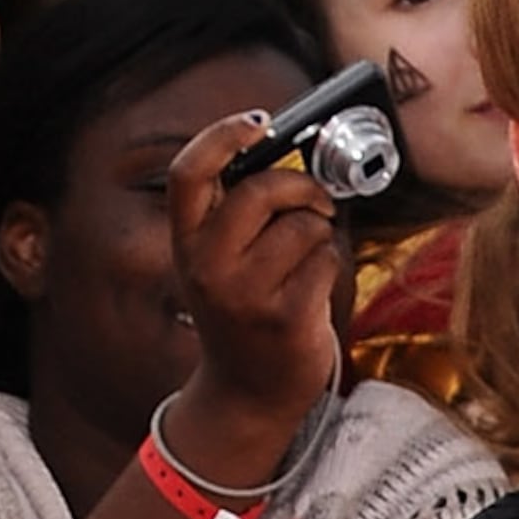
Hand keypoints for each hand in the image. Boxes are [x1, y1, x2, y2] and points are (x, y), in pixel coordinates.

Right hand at [164, 110, 345, 468]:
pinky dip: (332, 266)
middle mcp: (207, 265)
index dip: (223, 136)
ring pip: (304, 226)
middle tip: (317, 201)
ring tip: (308, 260)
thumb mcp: (222, 263)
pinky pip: (327, 261)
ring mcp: (245, 294)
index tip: (259, 123)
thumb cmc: (245, 316)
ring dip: (320, 234)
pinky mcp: (285, 317)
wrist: (247, 395)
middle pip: (262, 190)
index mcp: (186, 242)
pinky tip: (315, 289)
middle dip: (301, 187)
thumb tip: (296, 159)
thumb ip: (243, 215)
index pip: (189, 172)